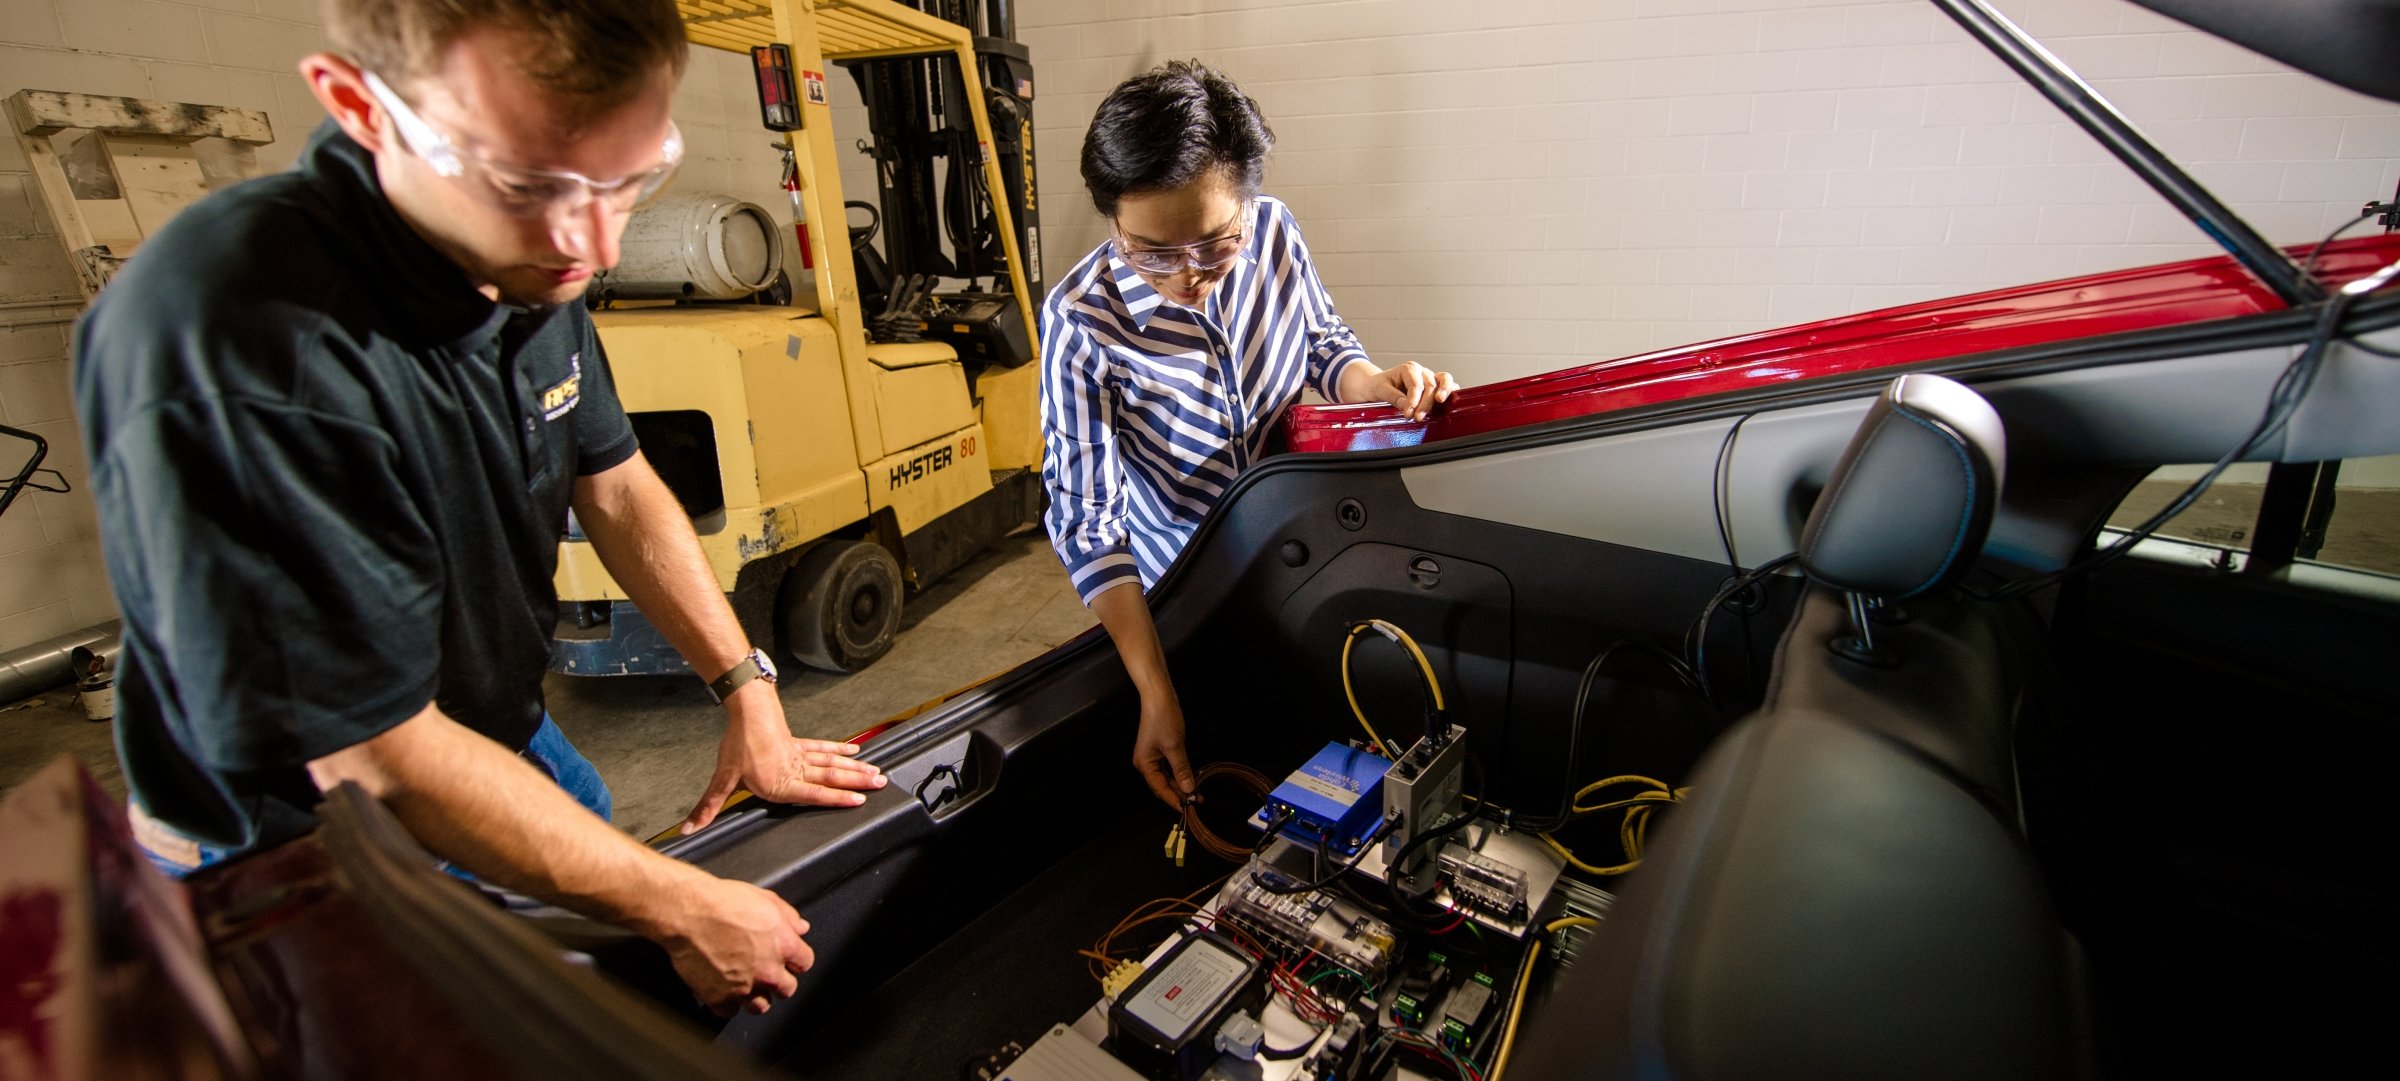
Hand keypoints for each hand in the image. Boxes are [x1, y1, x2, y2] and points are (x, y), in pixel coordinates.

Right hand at [655, 874, 815, 1016]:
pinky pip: (730, 1011)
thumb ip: (788, 916)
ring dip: (755, 996)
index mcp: (783, 945)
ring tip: (744, 983)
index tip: (788, 959)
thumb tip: (800, 928)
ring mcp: (744, 987)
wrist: (687, 912)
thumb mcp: (764, 898)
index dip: (795, 960)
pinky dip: (726, 1002)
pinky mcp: (719, 998)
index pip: (805, 963)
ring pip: (761, 1006)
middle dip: (778, 981)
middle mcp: (767, 970)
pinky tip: (723, 988)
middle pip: (787, 989)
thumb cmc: (721, 902)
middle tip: (765, 970)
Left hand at [682, 685, 886, 833]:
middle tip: (881, 784)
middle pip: (831, 776)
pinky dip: (839, 750)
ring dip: (855, 769)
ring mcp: (799, 755)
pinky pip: (823, 748)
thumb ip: (709, 806)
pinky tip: (854, 751)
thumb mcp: (722, 778)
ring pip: (832, 763)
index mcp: (781, 783)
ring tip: (876, 772)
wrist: (747, 709)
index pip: (814, 794)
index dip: (837, 798)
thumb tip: (689, 828)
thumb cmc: (738, 744)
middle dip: (857, 783)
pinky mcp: (798, 743)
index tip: (859, 801)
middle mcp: (795, 770)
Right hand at [1133, 690, 1194, 810]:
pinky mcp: (1159, 750)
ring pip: (1167, 777)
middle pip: (1163, 784)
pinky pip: (1169, 767)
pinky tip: (1190, 778)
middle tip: (1197, 799)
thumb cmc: (1163, 719)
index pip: (1160, 789)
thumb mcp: (1175, 747)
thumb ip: (1181, 769)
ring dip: (1181, 784)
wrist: (1159, 697)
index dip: (1174, 799)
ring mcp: (1152, 756)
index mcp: (1144, 764)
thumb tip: (1188, 788)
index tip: (1188, 808)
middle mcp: (1145, 763)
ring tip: (1196, 792)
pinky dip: (1179, 773)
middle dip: (1179, 792)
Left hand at [1370, 361, 1457, 421]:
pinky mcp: (1436, 387)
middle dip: (1425, 403)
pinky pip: (1449, 386)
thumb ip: (1392, 396)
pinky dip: (1451, 393)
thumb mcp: (1380, 389)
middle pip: (1430, 385)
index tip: (1408, 414)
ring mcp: (1430, 378)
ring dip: (1444, 392)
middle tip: (1417, 418)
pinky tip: (1447, 403)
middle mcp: (1422, 372)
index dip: (1413, 401)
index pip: (1416, 385)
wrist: (1377, 386)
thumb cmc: (1379, 386)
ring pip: (1444, 380)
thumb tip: (1405, 404)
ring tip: (1440, 402)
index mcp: (1409, 369)